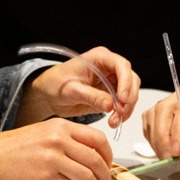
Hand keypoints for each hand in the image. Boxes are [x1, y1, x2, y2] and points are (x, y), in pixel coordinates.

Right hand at [0, 118, 113, 179]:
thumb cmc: (8, 149)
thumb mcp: (42, 133)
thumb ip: (65, 140)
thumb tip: (87, 154)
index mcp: (60, 126)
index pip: (97, 138)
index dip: (107, 154)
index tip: (108, 163)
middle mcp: (59, 139)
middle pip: (96, 158)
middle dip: (104, 173)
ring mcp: (53, 158)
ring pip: (87, 175)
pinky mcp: (45, 177)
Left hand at [23, 46, 140, 127]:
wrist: (48, 94)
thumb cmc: (55, 84)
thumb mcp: (71, 90)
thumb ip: (91, 96)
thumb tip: (111, 105)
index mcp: (99, 58)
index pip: (121, 65)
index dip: (126, 82)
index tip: (123, 99)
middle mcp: (109, 67)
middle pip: (131, 79)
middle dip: (128, 98)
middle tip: (120, 113)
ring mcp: (111, 80)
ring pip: (131, 92)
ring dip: (126, 108)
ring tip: (114, 121)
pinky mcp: (111, 93)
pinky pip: (124, 103)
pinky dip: (122, 113)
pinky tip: (114, 121)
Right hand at [142, 78, 179, 158]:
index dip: (178, 130)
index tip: (177, 150)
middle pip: (165, 108)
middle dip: (163, 136)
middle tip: (169, 158)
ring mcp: (178, 94)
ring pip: (155, 112)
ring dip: (157, 138)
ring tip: (166, 157)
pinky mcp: (169, 104)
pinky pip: (152, 118)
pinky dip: (153, 135)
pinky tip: (163, 148)